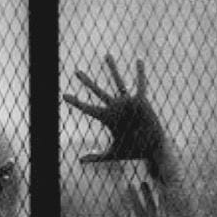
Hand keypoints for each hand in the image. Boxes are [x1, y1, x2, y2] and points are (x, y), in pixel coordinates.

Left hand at [63, 55, 167, 176]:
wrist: (152, 149)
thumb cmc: (133, 151)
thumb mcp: (113, 154)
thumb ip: (96, 157)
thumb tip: (80, 160)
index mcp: (107, 118)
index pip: (87, 108)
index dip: (76, 102)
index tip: (64, 95)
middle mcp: (115, 107)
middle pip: (97, 92)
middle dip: (87, 82)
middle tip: (76, 72)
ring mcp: (128, 103)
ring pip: (118, 82)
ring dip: (112, 69)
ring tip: (106, 55)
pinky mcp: (141, 101)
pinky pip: (140, 84)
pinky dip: (140, 72)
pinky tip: (139, 60)